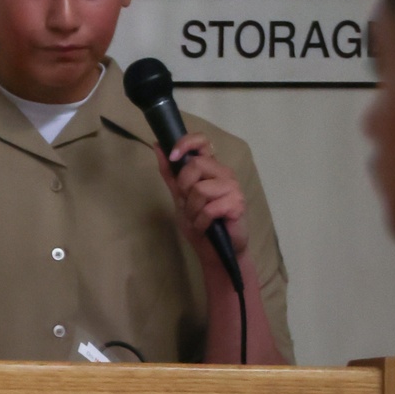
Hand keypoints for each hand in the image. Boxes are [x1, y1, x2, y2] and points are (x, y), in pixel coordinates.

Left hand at [155, 133, 249, 260]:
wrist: (216, 252)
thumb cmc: (200, 223)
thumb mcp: (179, 197)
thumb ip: (170, 173)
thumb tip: (157, 145)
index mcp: (211, 168)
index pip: (202, 141)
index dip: (185, 143)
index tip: (173, 156)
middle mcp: (223, 173)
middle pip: (195, 165)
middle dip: (184, 188)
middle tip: (190, 205)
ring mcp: (233, 187)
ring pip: (200, 189)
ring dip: (192, 210)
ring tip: (199, 219)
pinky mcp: (238, 204)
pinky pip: (209, 208)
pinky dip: (201, 222)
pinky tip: (207, 227)